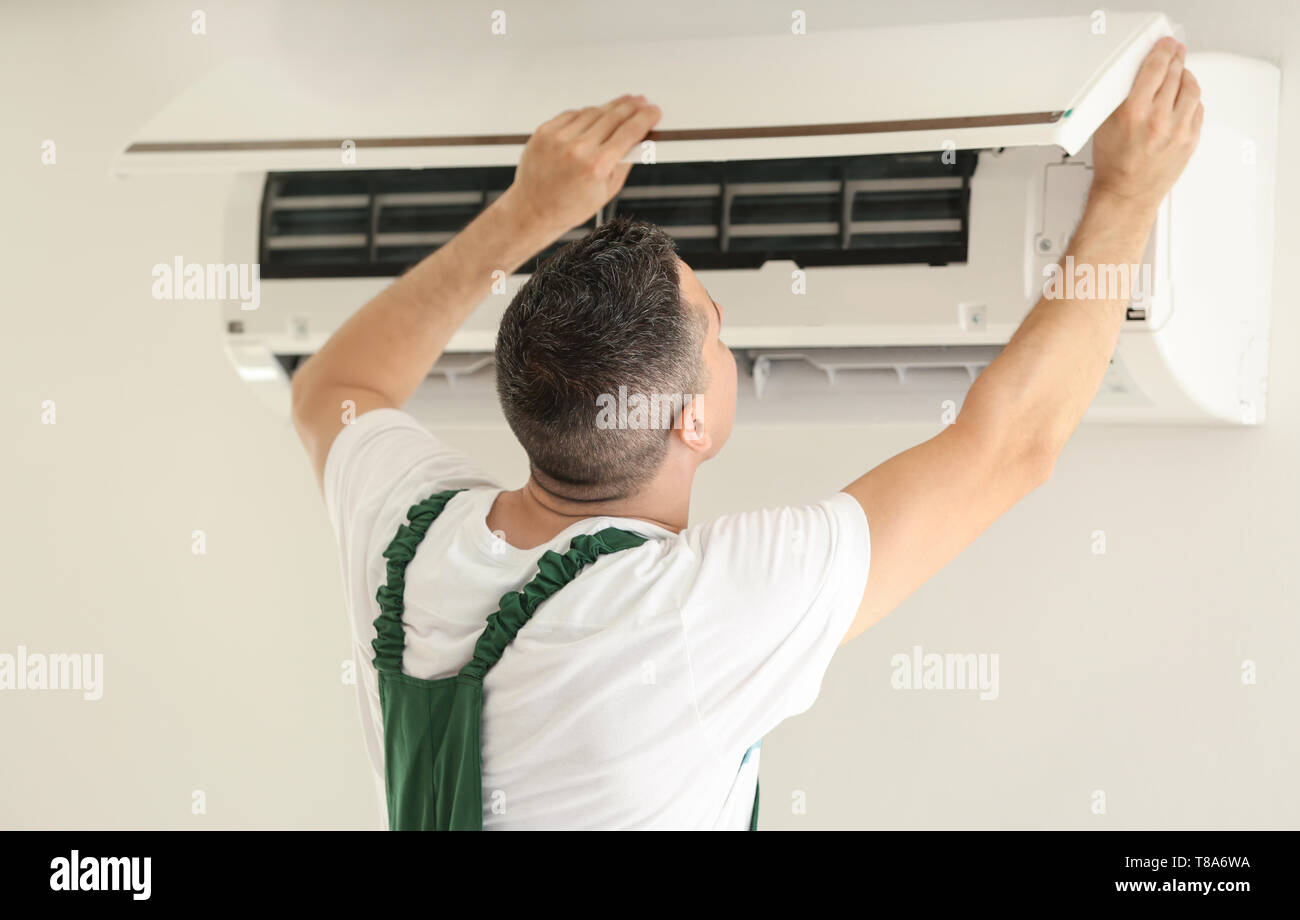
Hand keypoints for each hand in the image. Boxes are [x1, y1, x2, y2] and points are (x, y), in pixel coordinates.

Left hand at [499, 95, 661, 238]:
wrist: (534, 210)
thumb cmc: (570, 206)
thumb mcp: (607, 190)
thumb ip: (625, 161)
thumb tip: (639, 137)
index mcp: (597, 166)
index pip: (630, 132)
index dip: (645, 118)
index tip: (654, 112)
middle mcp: (577, 149)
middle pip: (613, 116)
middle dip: (631, 107)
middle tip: (641, 102)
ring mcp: (558, 138)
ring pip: (593, 112)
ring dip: (610, 107)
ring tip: (621, 106)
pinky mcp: (544, 132)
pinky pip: (572, 114)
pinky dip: (586, 114)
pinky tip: (594, 117)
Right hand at [1090, 36, 1203, 214]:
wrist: (1126, 195)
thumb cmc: (1114, 165)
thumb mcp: (1106, 126)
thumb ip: (1122, 99)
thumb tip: (1138, 78)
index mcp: (1134, 113)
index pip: (1155, 68)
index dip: (1162, 51)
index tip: (1165, 45)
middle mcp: (1158, 120)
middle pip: (1175, 75)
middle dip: (1176, 60)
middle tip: (1175, 54)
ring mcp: (1178, 131)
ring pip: (1191, 89)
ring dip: (1186, 77)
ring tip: (1182, 74)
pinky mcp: (1191, 140)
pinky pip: (1198, 109)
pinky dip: (1192, 99)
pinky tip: (1185, 98)